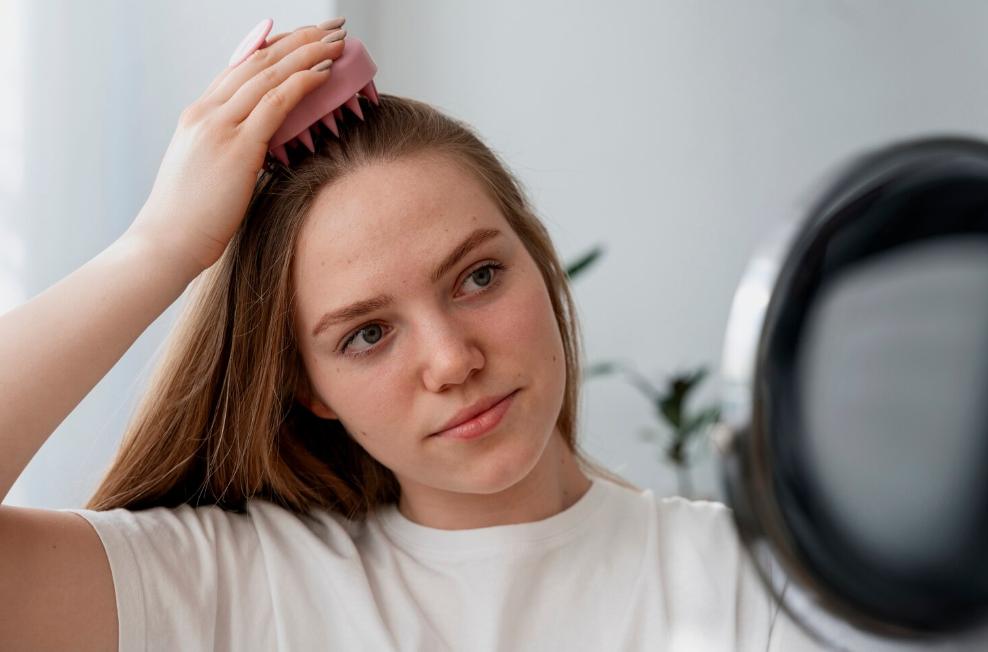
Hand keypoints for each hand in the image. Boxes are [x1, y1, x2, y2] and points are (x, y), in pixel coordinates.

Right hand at [128, 20, 346, 272]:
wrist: (164, 243)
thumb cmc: (188, 221)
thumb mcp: (206, 175)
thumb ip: (228, 153)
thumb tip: (255, 153)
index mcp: (198, 116)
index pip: (241, 68)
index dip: (275, 48)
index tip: (302, 38)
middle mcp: (206, 112)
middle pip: (259, 60)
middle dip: (299, 40)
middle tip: (331, 27)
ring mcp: (219, 126)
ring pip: (270, 73)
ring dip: (308, 52)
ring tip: (336, 40)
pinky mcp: (236, 146)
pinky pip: (276, 103)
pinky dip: (303, 82)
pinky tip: (326, 70)